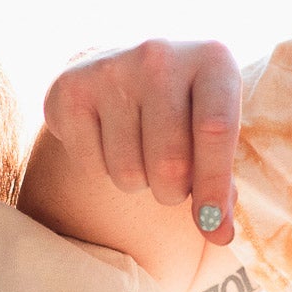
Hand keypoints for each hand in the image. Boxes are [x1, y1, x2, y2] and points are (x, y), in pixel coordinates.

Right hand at [41, 41, 240, 245]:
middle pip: (169, 163)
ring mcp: (111, 68)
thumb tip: (219, 234)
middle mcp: (159, 56)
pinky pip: (91, 167)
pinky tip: (108, 140)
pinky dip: (102, 169)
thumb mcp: (212, 128)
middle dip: (173, 192)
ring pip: (128, 172)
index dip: (214, 188)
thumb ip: (221, 179)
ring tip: (140, 151)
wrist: (119, 64)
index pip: (215, 132)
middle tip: (172, 180)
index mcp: (212, 60)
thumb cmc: (182, 108)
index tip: (213, 226)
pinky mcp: (70, 89)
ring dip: (137, 181)